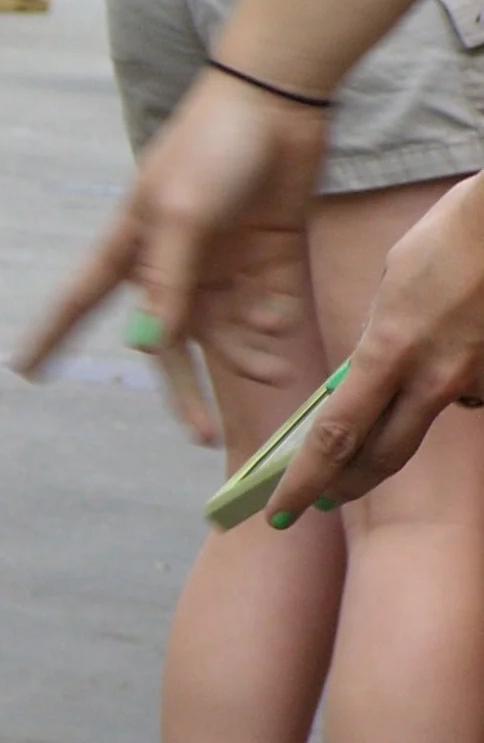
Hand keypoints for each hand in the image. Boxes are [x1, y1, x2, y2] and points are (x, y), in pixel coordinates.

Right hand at [16, 66, 328, 441]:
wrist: (280, 102)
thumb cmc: (214, 146)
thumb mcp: (181, 214)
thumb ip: (167, 281)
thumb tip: (151, 346)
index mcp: (130, 246)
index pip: (78, 301)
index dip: (49, 337)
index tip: (22, 371)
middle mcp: (170, 263)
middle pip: (165, 341)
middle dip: (183, 390)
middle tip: (200, 434)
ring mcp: (219, 264)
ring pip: (223, 334)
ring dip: (244, 357)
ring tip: (272, 371)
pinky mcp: (263, 258)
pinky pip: (263, 310)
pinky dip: (272, 329)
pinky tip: (281, 335)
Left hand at [265, 174, 483, 515]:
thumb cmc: (457, 231)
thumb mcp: (396, 276)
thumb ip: (382, 331)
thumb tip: (373, 361)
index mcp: (390, 349)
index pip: (335, 436)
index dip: (304, 482)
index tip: (280, 511)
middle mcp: (435, 378)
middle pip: (383, 456)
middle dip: (347, 485)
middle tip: (323, 502)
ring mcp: (478, 381)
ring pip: (433, 417)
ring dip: (416, 403)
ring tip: (431, 338)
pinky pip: (472, 391)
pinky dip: (461, 373)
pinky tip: (469, 332)